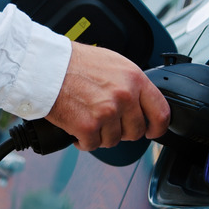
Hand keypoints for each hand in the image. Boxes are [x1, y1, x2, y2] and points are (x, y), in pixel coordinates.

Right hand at [45, 42, 170, 150]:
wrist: (47, 67)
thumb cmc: (75, 63)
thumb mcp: (113, 63)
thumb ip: (130, 83)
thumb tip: (140, 102)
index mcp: (134, 79)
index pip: (160, 112)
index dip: (157, 127)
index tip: (152, 131)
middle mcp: (124, 96)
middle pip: (135, 131)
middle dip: (122, 131)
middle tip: (107, 122)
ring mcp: (107, 113)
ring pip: (113, 140)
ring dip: (100, 135)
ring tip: (88, 118)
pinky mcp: (88, 127)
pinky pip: (93, 145)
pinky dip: (83, 141)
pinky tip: (77, 127)